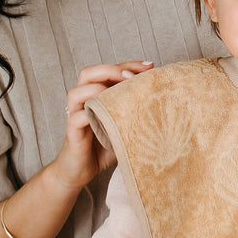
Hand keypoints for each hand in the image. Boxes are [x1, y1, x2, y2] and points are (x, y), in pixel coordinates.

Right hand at [52, 60, 153, 190]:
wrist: (79, 172)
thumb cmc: (103, 146)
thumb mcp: (124, 126)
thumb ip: (136, 111)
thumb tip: (166, 101)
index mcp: (95, 94)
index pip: (108, 70)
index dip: (128, 65)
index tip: (150, 66)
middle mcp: (82, 101)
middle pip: (88, 73)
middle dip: (112, 69)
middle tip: (133, 75)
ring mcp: (74, 115)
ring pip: (77, 92)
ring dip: (98, 88)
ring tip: (119, 93)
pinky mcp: (71, 132)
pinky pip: (76, 118)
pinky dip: (91, 114)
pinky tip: (109, 117)